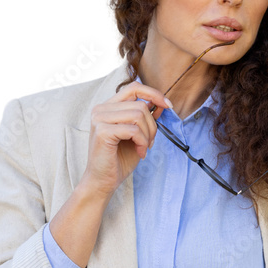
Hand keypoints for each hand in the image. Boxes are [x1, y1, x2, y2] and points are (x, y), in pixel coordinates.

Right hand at [78, 81, 171, 197]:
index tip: (168, 105)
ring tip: (144, 147)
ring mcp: (99, 119)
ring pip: (138, 114)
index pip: (133, 87)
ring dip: (148, 134)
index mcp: (108, 107)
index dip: (153, 93)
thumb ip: (146, 117)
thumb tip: (162, 103)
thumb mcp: (138, 134)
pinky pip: (133, 129)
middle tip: (151, 142)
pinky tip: (140, 152)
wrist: (103, 180)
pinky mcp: (102, 131)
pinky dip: (142, 141)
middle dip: (152, 124)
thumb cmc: (119, 158)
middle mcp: (101, 109)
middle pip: (140, 104)